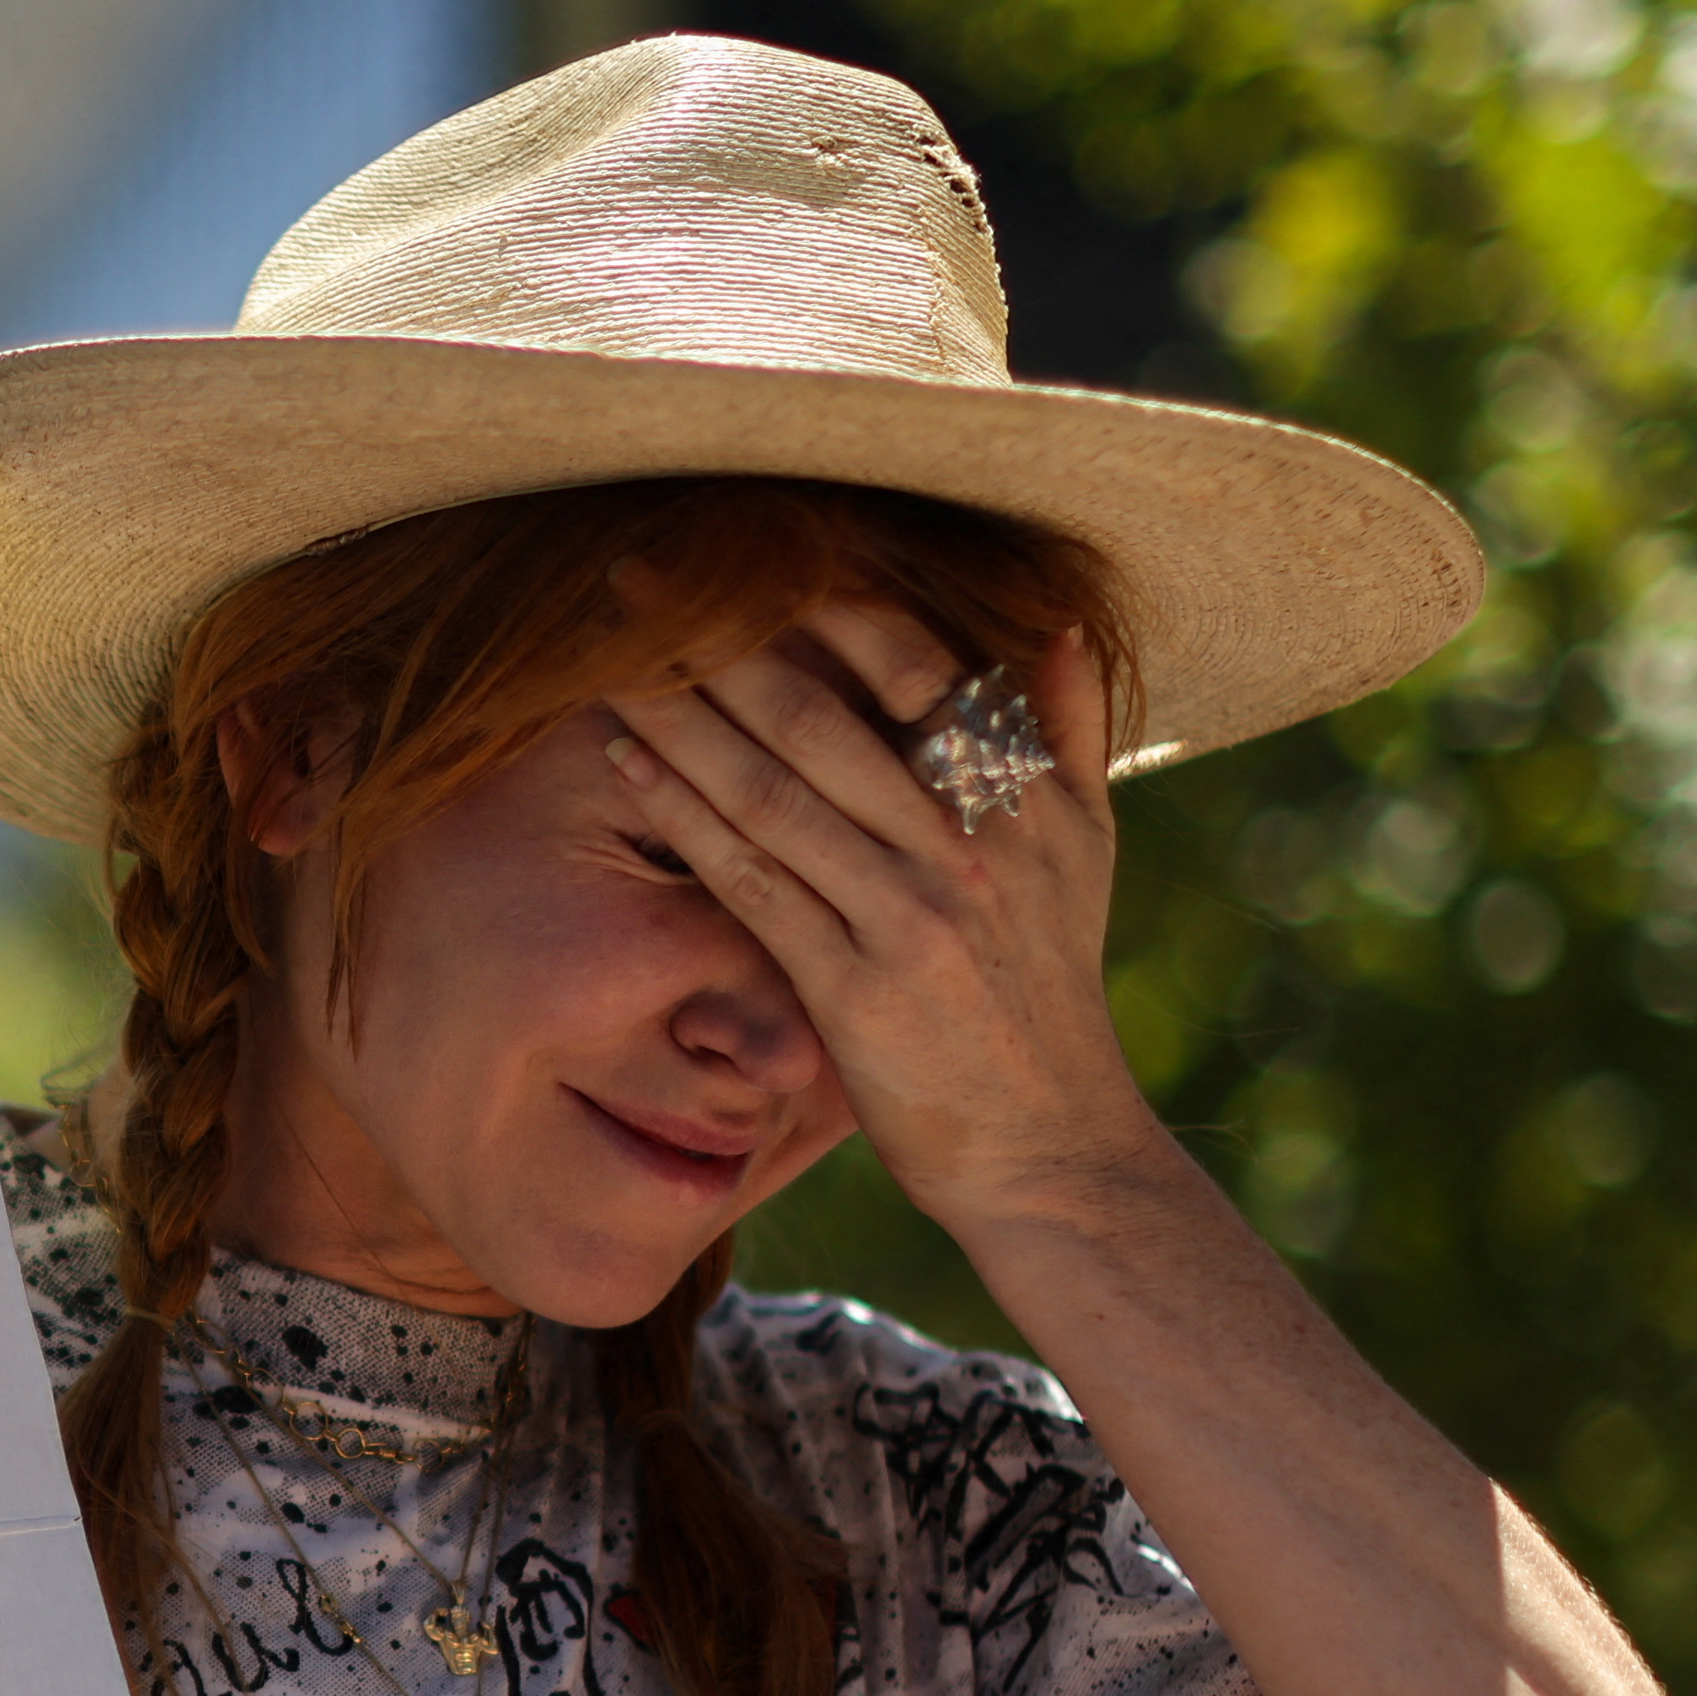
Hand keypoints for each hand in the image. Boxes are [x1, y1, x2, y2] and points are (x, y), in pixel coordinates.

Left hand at [592, 605, 1164, 1238]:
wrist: (1048, 1144)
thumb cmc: (1048, 990)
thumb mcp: (1086, 853)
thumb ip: (1069, 733)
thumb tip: (1051, 625)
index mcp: (1027, 793)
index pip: (914, 663)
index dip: (817, 600)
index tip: (739, 551)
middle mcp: (970, 839)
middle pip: (823, 712)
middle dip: (720, 637)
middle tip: (638, 574)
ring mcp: (910, 909)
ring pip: (773, 787)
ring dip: (681, 714)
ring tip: (610, 652)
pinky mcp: (853, 982)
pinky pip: (751, 878)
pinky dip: (684, 812)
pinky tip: (628, 760)